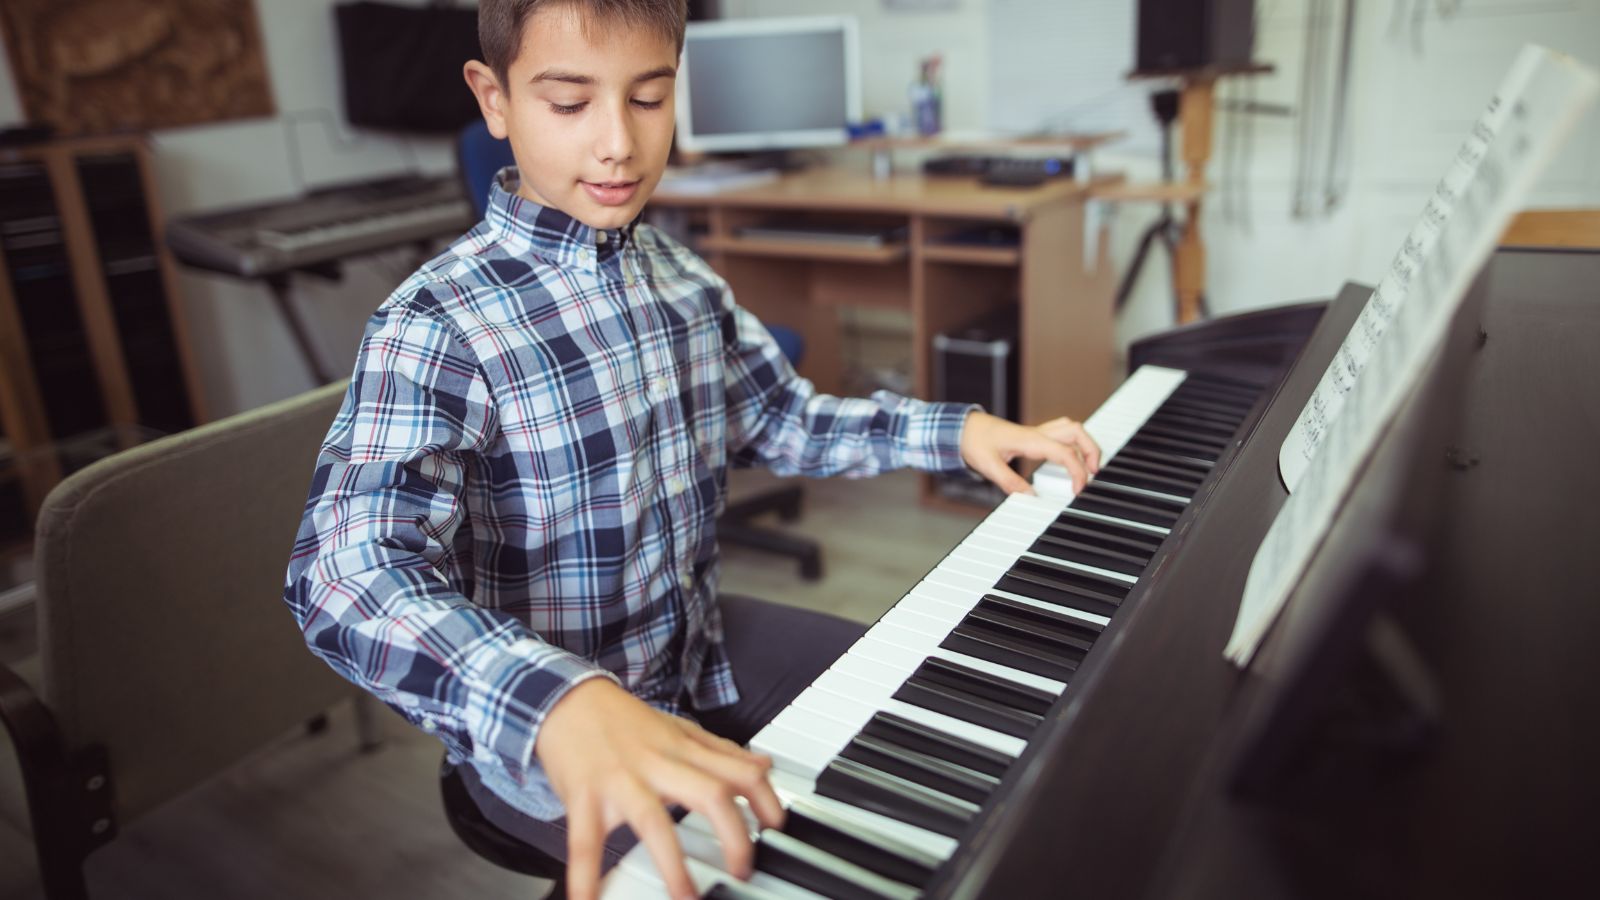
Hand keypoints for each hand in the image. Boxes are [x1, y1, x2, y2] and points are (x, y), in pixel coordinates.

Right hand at [535, 679, 784, 899]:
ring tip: (687, 897)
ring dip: (673, 864)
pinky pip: (586, 841)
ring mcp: (621, 782)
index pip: (737, 770)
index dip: (765, 798)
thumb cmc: (623, 721)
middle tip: (743, 869)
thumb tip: (764, 766)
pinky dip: (586, 875)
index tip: (777, 827)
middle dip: (733, 835)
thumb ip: (721, 752)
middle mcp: (657, 765)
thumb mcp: (677, 730)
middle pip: (709, 794)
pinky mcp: (584, 798)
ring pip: (653, 820)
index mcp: (682, 751)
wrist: (565, 700)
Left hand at [959, 411, 1101, 494]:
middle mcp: (1038, 433)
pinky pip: (1062, 433)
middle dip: (1092, 451)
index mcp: (1030, 440)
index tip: (1078, 490)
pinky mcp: (1034, 436)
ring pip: (1072, 429)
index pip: (1065, 452)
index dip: (1077, 471)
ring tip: (1089, 467)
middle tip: (1094, 474)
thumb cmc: (974, 441)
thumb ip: (1011, 482)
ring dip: (1085, 445)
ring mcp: (1037, 432)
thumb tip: (1031, 497)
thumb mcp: (989, 466)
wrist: (963, 428)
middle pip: (1077, 432)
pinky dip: (1074, 444)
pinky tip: (1072, 460)